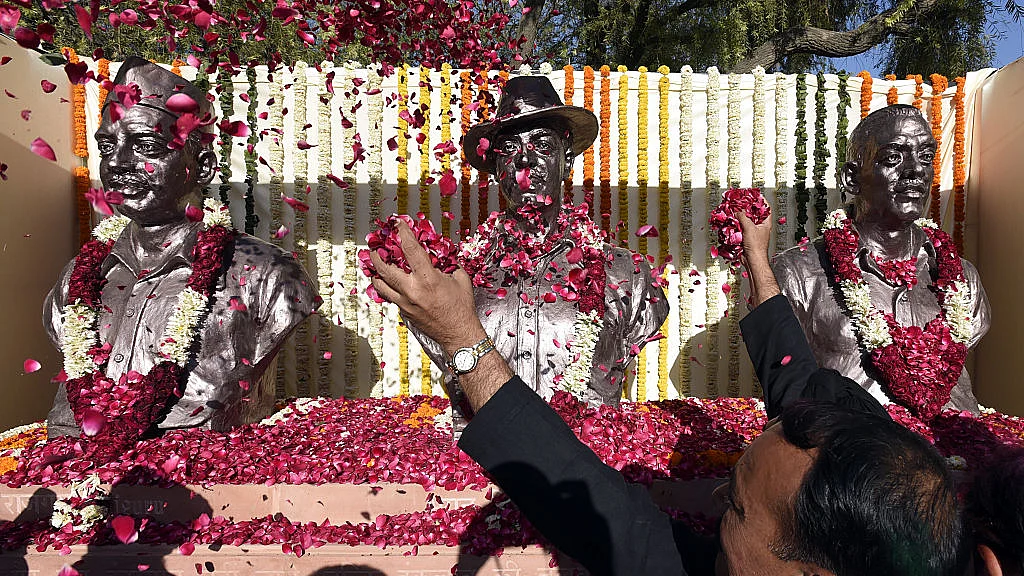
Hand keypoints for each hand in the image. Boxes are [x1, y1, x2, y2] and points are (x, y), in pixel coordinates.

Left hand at [368, 220, 484, 354]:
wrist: (459, 333)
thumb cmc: (461, 309)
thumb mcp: (460, 279)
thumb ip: (448, 264)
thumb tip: (439, 254)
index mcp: (428, 279)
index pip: (410, 249)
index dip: (403, 232)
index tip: (398, 224)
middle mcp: (412, 290)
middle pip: (385, 267)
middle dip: (378, 254)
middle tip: (376, 245)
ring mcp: (405, 302)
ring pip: (380, 284)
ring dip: (376, 272)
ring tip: (375, 263)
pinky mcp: (404, 311)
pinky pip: (389, 296)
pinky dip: (386, 287)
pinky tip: (388, 282)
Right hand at [735, 209, 779, 306]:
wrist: (752, 261)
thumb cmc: (756, 247)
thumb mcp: (749, 228)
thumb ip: (743, 217)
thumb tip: (738, 211)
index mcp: (766, 223)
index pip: (766, 208)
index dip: (761, 201)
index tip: (754, 195)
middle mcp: (760, 227)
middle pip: (754, 214)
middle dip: (747, 209)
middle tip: (740, 203)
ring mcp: (753, 233)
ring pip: (746, 222)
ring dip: (740, 218)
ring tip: (734, 213)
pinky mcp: (746, 238)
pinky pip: (740, 229)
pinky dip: (736, 226)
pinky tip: (732, 224)